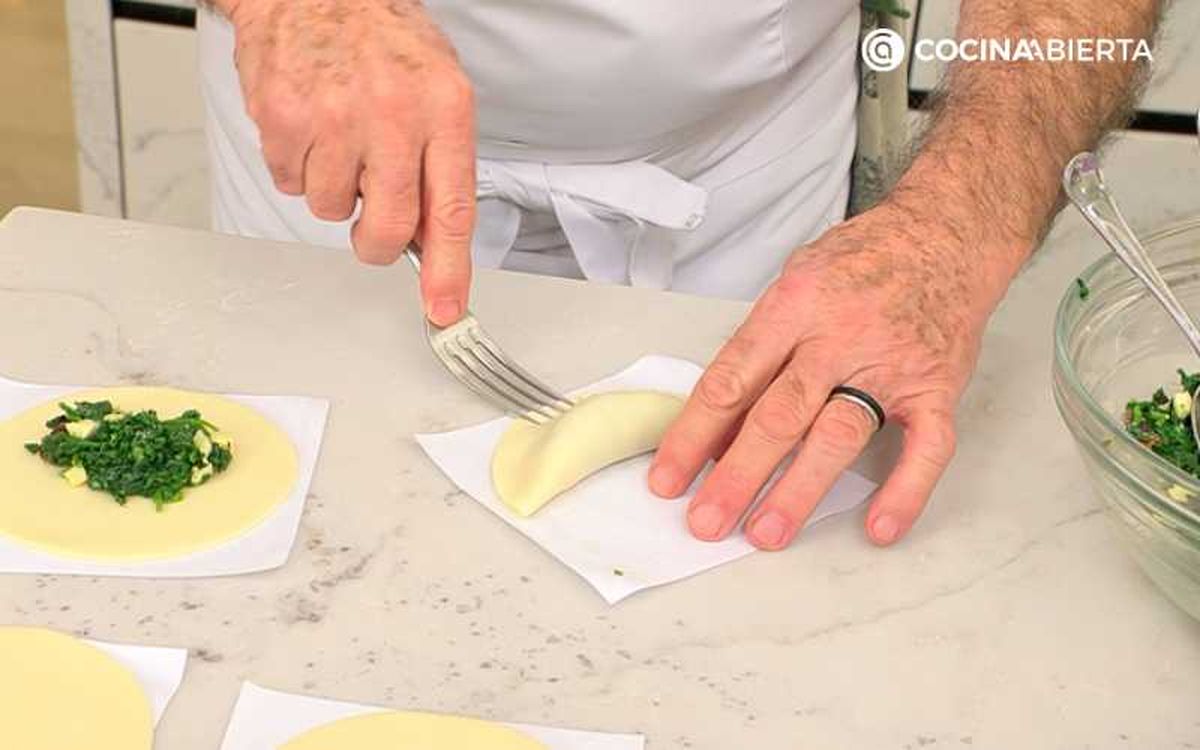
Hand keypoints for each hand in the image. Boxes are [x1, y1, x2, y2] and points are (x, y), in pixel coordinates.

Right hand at [227, 0, 474, 324]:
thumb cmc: (383, 40)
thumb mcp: (439, 90)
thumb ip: (440, 165)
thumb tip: (431, 240)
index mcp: (444, 108)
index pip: (451, 210)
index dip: (448, 270)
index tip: (444, 309)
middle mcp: (392, 113)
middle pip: (388, 227)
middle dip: (378, 243)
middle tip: (373, 226)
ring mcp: (333, 116)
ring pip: (332, 209)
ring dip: (335, 189)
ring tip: (340, 137)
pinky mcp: (282, 117)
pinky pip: (289, 182)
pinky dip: (298, 165)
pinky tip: (310, 126)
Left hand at [648, 200, 1011, 548]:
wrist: (946, 233)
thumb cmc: (862, 261)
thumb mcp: (795, 282)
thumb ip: (760, 346)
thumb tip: (721, 422)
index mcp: (793, 307)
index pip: (731, 380)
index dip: (693, 434)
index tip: (669, 478)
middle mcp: (839, 337)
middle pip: (778, 415)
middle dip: (737, 475)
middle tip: (706, 521)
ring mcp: (890, 365)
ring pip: (838, 435)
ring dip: (799, 489)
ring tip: (766, 533)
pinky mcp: (936, 388)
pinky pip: (926, 447)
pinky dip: (905, 490)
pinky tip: (879, 527)